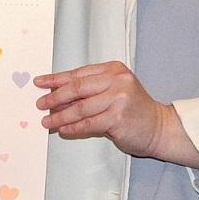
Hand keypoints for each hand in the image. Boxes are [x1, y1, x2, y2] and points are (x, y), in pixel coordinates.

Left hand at [35, 60, 191, 163]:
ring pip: (80, 107)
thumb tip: (56, 97)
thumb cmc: (133, 110)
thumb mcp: (113, 91)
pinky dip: (73, 128)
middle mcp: (117, 80)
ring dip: (60, 116)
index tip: (40, 83)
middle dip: (55, 97)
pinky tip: (63, 130)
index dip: (56, 79)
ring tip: (47, 121)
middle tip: (40, 104)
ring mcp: (119, 98)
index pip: (78, 74)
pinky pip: (88, 124)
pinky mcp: (118, 117)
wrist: (158, 127)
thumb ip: (90, 90)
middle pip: (77, 88)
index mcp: (113, 69)